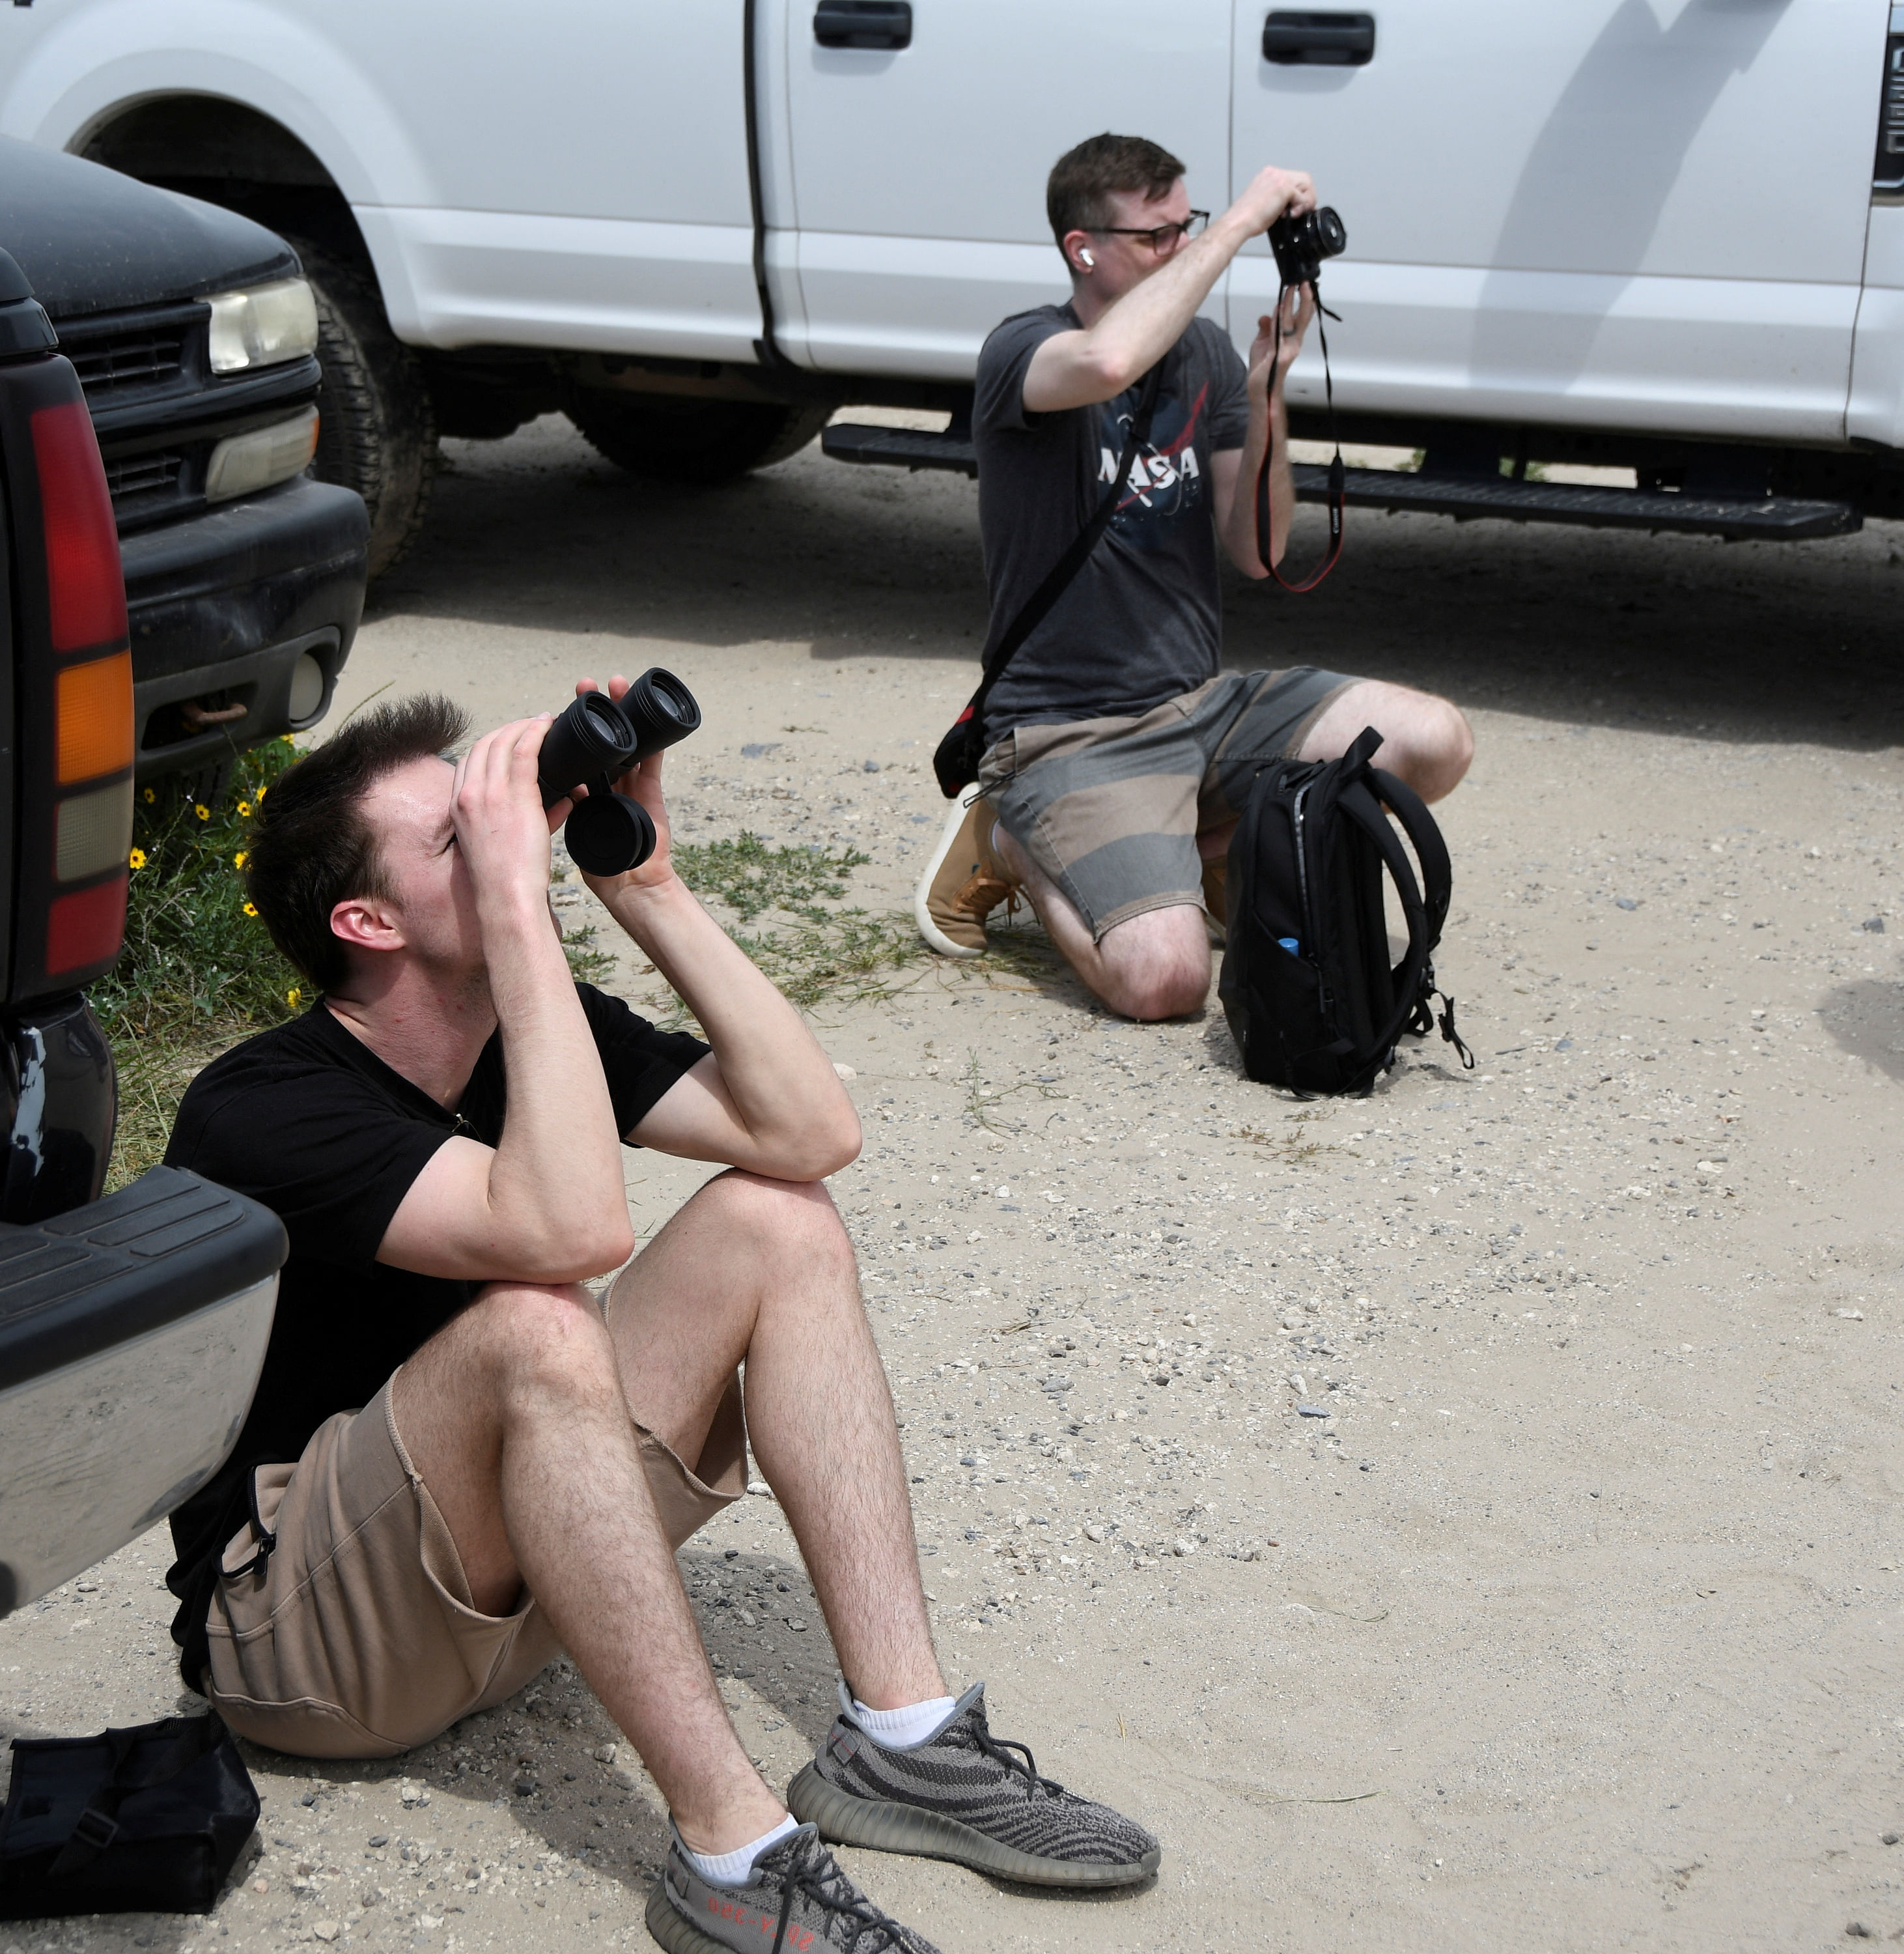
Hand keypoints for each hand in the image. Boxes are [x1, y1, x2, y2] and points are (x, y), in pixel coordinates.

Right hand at [451, 714, 559, 914]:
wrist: (506, 896)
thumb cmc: (508, 877)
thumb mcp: (503, 841)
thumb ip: (532, 815)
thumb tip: (565, 799)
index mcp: (458, 805)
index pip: (469, 759)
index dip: (491, 742)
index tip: (511, 737)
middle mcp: (468, 794)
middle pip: (484, 744)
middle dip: (508, 728)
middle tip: (531, 725)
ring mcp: (488, 793)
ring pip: (502, 741)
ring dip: (523, 726)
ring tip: (542, 722)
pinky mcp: (514, 796)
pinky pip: (524, 751)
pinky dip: (535, 732)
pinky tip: (547, 724)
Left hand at [568, 673, 677, 897]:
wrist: (630, 884)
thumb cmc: (602, 865)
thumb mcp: (574, 830)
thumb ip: (567, 807)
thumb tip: (557, 787)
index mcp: (588, 791)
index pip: (577, 752)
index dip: (569, 729)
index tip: (559, 707)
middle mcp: (611, 783)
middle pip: (603, 739)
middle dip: (596, 711)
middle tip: (587, 685)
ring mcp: (633, 786)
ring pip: (627, 741)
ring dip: (623, 713)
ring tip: (617, 685)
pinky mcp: (652, 793)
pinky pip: (653, 761)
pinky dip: (653, 740)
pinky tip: (650, 717)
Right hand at [1232, 164, 1314, 236]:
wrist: (1238, 222)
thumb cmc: (1246, 218)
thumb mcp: (1264, 203)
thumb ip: (1278, 199)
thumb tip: (1293, 207)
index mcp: (1267, 175)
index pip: (1294, 178)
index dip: (1299, 193)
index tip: (1295, 208)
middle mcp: (1274, 173)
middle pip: (1304, 179)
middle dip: (1306, 196)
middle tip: (1299, 211)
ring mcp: (1279, 178)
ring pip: (1306, 185)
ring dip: (1305, 202)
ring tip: (1293, 214)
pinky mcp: (1284, 188)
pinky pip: (1303, 198)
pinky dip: (1300, 208)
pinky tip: (1290, 215)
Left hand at [1248, 284, 1316, 403]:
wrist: (1258, 388)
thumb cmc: (1262, 367)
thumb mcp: (1262, 342)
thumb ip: (1266, 328)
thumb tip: (1267, 315)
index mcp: (1292, 338)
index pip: (1301, 316)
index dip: (1304, 301)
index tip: (1301, 284)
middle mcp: (1294, 343)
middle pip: (1303, 317)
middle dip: (1305, 299)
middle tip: (1304, 282)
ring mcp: (1288, 350)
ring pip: (1291, 323)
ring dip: (1290, 305)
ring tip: (1290, 290)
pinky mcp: (1279, 356)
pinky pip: (1278, 335)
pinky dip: (1278, 321)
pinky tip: (1278, 309)